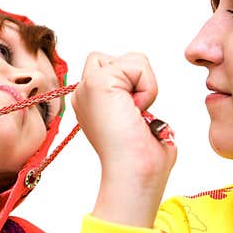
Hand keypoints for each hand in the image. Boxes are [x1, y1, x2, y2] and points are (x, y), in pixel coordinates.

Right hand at [73, 51, 176, 227]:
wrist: (134, 174)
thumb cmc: (142, 159)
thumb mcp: (138, 121)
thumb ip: (133, 98)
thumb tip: (141, 98)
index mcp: (91, 103)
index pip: (116, 68)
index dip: (135, 85)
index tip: (133, 118)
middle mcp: (84, 93)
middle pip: (120, 59)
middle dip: (138, 79)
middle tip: (135, 112)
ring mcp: (87, 87)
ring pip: (131, 59)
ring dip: (145, 84)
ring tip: (136, 113)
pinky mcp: (98, 83)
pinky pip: (137, 64)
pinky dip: (148, 86)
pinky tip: (137, 110)